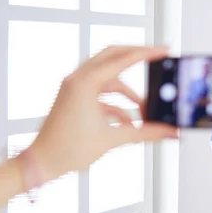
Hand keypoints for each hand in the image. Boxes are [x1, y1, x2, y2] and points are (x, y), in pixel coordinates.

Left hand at [28, 46, 177, 181]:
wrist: (42, 161)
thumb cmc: (67, 150)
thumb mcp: (112, 139)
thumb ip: (145, 133)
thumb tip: (168, 132)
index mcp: (85, 83)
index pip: (122, 59)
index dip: (146, 54)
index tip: (163, 51)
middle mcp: (78, 79)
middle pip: (113, 57)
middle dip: (136, 57)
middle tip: (156, 58)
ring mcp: (74, 87)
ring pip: (108, 77)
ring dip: (126, 90)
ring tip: (143, 108)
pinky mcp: (74, 98)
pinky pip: (100, 92)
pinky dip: (115, 102)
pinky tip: (128, 121)